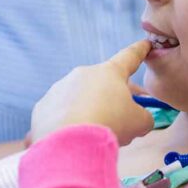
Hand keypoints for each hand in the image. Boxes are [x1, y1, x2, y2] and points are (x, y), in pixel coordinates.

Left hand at [30, 40, 154, 145]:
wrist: (69, 144)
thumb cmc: (110, 125)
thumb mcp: (139, 122)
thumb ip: (144, 117)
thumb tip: (142, 120)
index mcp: (109, 72)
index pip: (129, 57)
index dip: (139, 51)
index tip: (145, 44)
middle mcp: (82, 74)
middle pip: (102, 83)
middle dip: (112, 98)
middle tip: (121, 119)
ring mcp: (60, 88)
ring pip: (79, 99)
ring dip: (88, 112)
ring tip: (93, 136)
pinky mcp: (43, 106)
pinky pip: (59, 114)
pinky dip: (67, 125)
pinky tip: (72, 140)